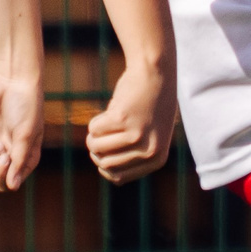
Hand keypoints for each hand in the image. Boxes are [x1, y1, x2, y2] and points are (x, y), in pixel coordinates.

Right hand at [85, 65, 175, 183]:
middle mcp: (149, 150)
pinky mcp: (122, 119)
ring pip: (96, 147)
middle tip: (101, 135)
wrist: (156, 74)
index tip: (105, 152)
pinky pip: (94, 129)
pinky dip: (95, 121)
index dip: (104, 165)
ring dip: (93, 136)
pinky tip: (110, 111)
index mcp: (157, 160)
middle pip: (104, 164)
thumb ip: (133, 157)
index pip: (118, 177)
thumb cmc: (149, 107)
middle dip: (96, 150)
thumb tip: (111, 176)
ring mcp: (136, 135)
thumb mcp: (149, 138)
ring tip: (105, 123)